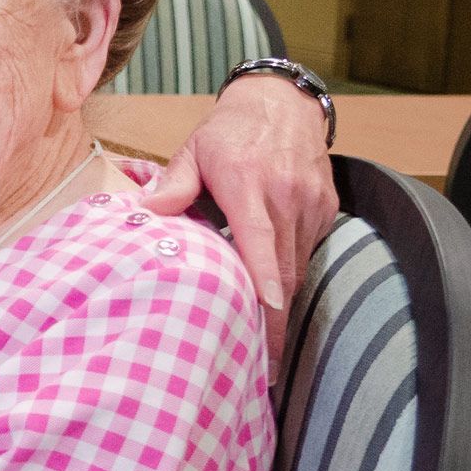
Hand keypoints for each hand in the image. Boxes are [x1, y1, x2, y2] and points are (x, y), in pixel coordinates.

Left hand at [139, 73, 337, 361]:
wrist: (282, 103)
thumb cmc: (229, 132)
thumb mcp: (193, 150)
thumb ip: (172, 185)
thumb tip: (143, 212)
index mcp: (248, 184)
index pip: (261, 242)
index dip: (264, 282)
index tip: (266, 318)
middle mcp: (286, 196)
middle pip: (283, 270)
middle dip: (275, 320)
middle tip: (262, 367)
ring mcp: (311, 203)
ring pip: (298, 267)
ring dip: (281, 304)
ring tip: (265, 346)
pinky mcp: (326, 209)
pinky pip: (308, 252)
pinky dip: (290, 275)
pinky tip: (273, 295)